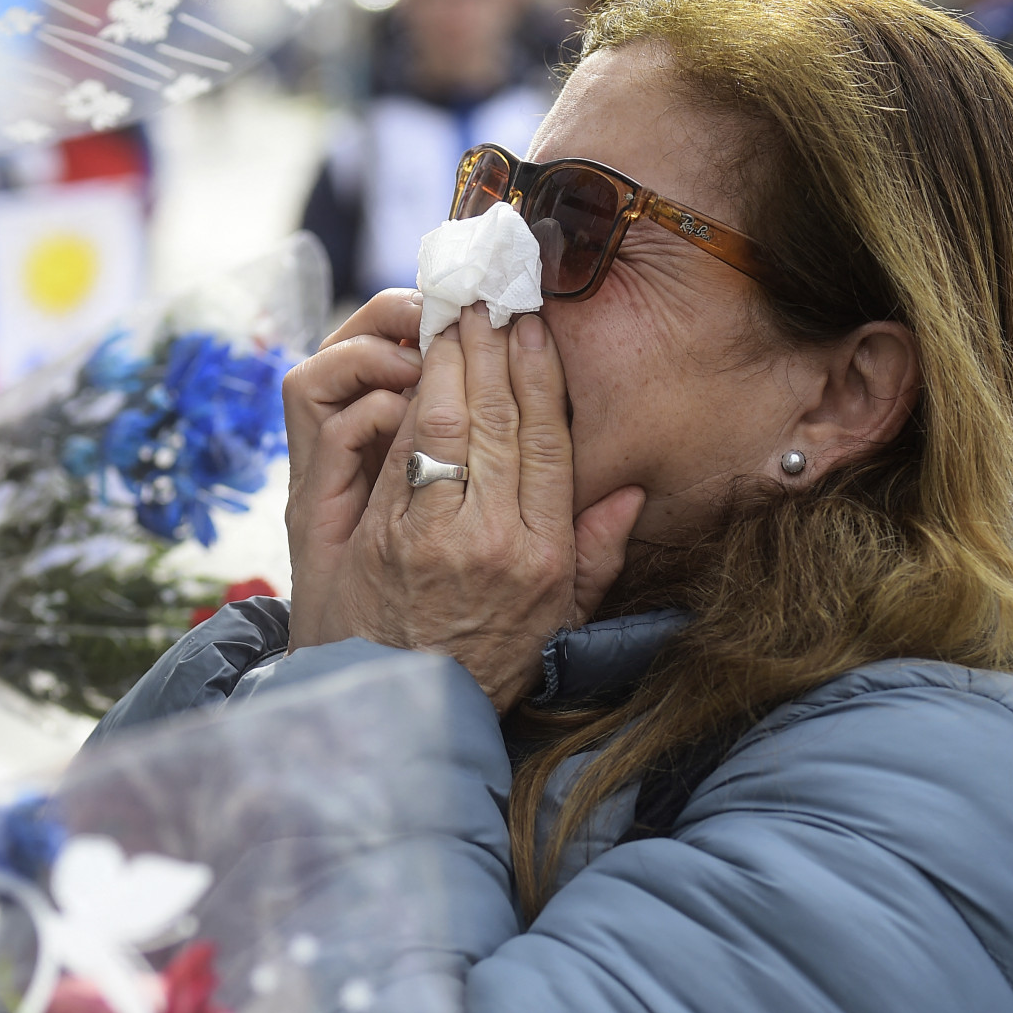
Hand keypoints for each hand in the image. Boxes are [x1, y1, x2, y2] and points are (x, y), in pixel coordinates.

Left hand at [288, 303, 645, 713]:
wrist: (399, 712)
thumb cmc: (481, 664)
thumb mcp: (557, 623)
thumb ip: (596, 556)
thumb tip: (632, 492)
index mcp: (544, 554)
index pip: (547, 442)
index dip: (539, 376)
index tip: (531, 328)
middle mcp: (496, 539)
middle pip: (497, 418)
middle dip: (489, 349)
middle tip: (482, 299)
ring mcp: (435, 536)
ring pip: (447, 422)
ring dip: (447, 360)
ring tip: (447, 316)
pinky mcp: (381, 538)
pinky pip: (400, 451)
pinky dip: (407, 402)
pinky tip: (410, 369)